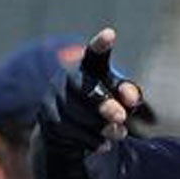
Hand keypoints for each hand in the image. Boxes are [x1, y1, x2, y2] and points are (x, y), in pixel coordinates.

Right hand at [42, 27, 146, 145]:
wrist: (66, 132)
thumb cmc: (101, 106)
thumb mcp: (118, 99)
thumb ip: (128, 94)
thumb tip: (131, 97)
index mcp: (88, 68)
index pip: (94, 54)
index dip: (102, 45)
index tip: (110, 34)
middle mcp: (67, 78)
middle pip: (86, 89)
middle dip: (104, 104)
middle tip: (121, 117)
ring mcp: (54, 96)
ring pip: (81, 115)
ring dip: (104, 128)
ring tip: (120, 133)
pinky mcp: (48, 118)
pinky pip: (73, 132)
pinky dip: (93, 141)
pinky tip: (104, 144)